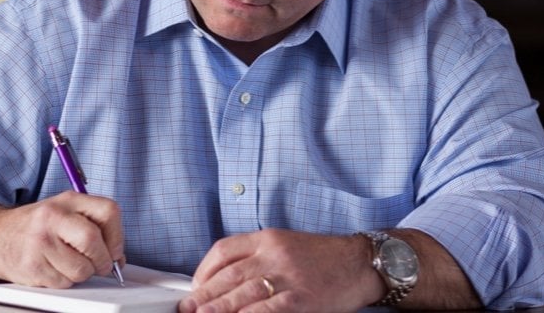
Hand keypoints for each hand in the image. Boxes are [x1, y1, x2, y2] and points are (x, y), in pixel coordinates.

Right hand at [0, 191, 124, 287]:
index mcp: (69, 199)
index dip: (117, 235)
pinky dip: (66, 281)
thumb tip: (118, 256)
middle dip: (103, 259)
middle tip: (103, 265)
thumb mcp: (67, 210)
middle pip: (93, 240)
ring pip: (80, 268)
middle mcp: (54, 217)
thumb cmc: (38, 225)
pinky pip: (63, 282)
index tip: (116, 249)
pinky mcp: (31, 266)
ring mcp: (40, 242)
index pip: (108, 211)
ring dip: (84, 273)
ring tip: (72, 263)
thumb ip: (95, 225)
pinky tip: (56, 268)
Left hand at [178, 229, 383, 312]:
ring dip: (218, 308)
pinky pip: (267, 310)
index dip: (204, 270)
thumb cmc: (321, 256)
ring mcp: (287, 276)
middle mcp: (273, 254)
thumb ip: (257, 256)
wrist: (356, 262)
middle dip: (204, 294)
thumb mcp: (285, 244)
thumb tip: (225, 278)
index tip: (195, 286)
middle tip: (187, 308)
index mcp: (267, 238)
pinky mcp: (300, 298)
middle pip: (229, 274)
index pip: (225, 250)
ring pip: (243, 293)